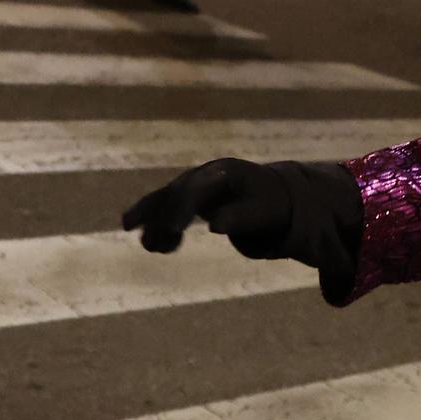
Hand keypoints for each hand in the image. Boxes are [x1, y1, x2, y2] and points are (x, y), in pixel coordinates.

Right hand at [121, 158, 291, 257]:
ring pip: (165, 200)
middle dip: (160, 216)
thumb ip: (239, 217)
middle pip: (175, 193)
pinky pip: (167, 209)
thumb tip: (214, 226)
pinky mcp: (189, 196)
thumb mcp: (260, 211)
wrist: (270, 195)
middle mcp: (204, 174)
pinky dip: (159, 226)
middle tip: (151, 244)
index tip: (173, 230)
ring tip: (150, 248)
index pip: (197, 188)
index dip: (182, 208)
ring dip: (153, 222)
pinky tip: (158, 247)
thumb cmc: (267, 203)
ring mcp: (194, 183)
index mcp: (224, 171)